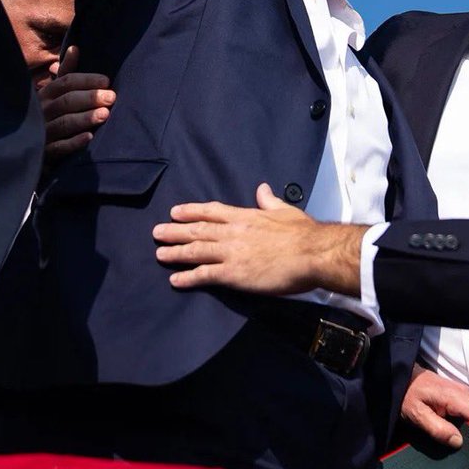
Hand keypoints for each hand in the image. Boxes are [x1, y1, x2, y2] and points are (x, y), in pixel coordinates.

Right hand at [40, 46, 114, 161]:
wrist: (26, 146)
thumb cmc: (48, 113)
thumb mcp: (54, 92)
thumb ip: (66, 72)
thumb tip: (75, 47)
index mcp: (45, 94)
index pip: (65, 82)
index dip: (86, 80)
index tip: (106, 81)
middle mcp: (43, 111)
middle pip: (67, 101)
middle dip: (90, 98)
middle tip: (111, 97)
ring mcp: (43, 132)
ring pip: (64, 123)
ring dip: (85, 118)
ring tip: (105, 114)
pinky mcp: (45, 153)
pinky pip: (59, 148)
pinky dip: (74, 142)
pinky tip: (89, 137)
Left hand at [154, 183, 366, 294]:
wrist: (312, 253)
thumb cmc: (303, 232)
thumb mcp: (285, 210)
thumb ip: (269, 201)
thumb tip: (262, 189)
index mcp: (245, 216)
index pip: (211, 210)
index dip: (191, 211)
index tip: (175, 212)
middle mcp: (233, 232)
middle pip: (198, 230)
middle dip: (175, 231)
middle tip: (157, 233)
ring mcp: (232, 253)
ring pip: (196, 250)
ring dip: (176, 252)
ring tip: (159, 254)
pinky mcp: (234, 274)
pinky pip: (205, 275)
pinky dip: (189, 277)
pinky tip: (176, 280)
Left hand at [401, 364, 468, 448]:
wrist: (403, 377)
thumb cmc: (408, 395)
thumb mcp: (417, 414)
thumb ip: (438, 429)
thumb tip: (459, 442)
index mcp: (456, 396)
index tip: (464, 444)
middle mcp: (465, 392)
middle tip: (454, 441)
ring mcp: (463, 392)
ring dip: (467, 428)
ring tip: (449, 433)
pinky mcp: (460, 395)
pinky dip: (463, 422)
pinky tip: (448, 424)